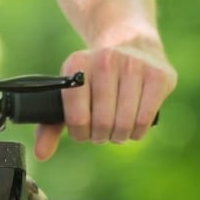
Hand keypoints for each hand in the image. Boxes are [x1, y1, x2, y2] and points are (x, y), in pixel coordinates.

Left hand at [34, 43, 176, 160]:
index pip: (76, 116)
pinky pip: (145, 119)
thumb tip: (41, 154)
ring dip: (118, 136)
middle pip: (102, 122)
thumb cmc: (93, 80)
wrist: (130, 45)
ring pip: (125, 122)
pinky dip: (137, 131)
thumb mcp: (68, 95)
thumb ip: (50, 125)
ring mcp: (134, 65)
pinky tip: (132, 127)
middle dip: (100, 136)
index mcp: (76, 63)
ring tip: (115, 131)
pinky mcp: (158, 75)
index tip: (82, 133)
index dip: (80, 133)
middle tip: (100, 134)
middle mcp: (104, 60)